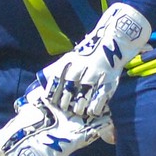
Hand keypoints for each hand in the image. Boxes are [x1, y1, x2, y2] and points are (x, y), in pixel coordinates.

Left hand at [42, 3, 151, 117]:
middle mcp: (83, 66)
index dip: (52, 90)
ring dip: (79, 106)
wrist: (112, 43)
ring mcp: (97, 73)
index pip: (57, 77)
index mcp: (71, 59)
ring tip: (77, 111)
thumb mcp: (72, 57)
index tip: (50, 100)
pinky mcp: (109, 80)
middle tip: (64, 108)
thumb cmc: (87, 54)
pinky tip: (92, 111)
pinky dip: (95, 107)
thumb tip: (43, 81)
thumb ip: (58, 69)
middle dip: (65, 100)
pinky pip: (101, 97)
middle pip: (70, 87)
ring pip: (84, 94)